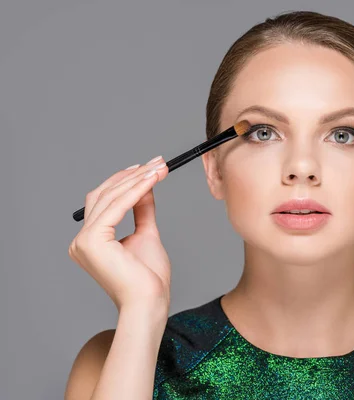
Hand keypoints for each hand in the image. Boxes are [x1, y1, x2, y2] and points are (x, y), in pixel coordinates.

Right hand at [69, 156, 170, 312]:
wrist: (150, 301)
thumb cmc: (148, 277)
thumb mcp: (146, 234)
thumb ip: (142, 211)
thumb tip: (145, 186)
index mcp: (90, 241)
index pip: (104, 201)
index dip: (126, 181)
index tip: (149, 167)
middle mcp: (80, 240)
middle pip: (104, 195)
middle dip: (133, 175)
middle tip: (158, 162)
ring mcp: (83, 241)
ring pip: (110, 198)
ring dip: (137, 179)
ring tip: (159, 168)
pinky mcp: (92, 241)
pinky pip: (116, 207)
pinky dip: (136, 191)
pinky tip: (152, 180)